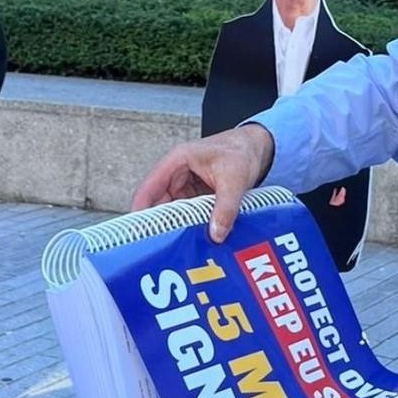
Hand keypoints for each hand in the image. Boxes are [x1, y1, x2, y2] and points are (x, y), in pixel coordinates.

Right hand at [131, 124, 274, 242]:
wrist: (258, 147)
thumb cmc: (242, 151)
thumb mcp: (235, 179)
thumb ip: (226, 207)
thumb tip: (216, 234)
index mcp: (177, 161)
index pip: (149, 189)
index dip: (140, 212)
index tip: (138, 236)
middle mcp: (177, 174)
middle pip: (158, 204)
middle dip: (159, 225)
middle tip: (159, 250)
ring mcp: (186, 185)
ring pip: (173, 211)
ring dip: (175, 227)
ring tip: (174, 250)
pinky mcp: (197, 195)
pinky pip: (188, 213)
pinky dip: (189, 225)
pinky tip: (193, 241)